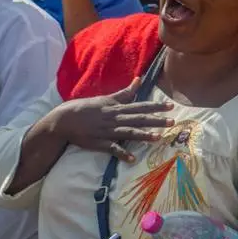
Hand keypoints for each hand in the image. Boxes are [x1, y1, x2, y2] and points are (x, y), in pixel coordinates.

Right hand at [47, 76, 173, 161]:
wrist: (65, 119)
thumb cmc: (88, 108)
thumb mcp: (107, 98)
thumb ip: (126, 92)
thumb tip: (140, 79)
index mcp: (118, 108)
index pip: (141, 106)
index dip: (156, 106)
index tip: (171, 106)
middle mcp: (115, 119)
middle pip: (138, 119)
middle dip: (156, 120)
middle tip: (172, 122)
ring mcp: (108, 131)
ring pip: (128, 132)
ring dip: (143, 135)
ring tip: (158, 138)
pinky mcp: (99, 143)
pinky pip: (112, 148)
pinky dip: (122, 153)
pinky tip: (132, 159)